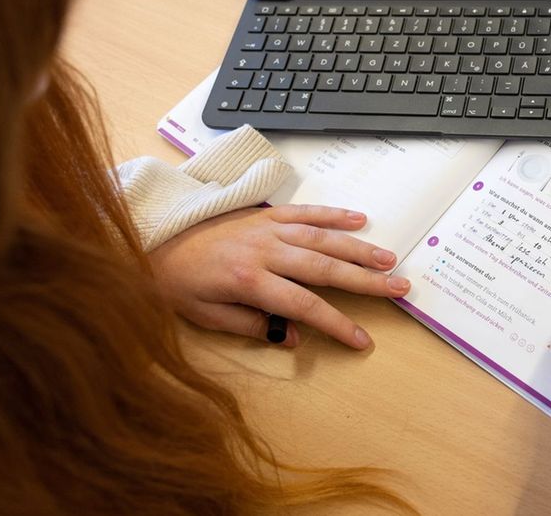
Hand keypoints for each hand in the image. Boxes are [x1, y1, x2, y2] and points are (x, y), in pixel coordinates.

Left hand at [147, 204, 408, 349]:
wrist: (151, 240)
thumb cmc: (176, 283)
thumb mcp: (207, 316)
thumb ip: (252, 326)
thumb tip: (293, 337)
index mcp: (249, 280)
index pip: (304, 306)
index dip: (336, 324)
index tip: (362, 340)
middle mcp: (264, 250)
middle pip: (325, 267)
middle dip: (365, 280)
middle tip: (399, 287)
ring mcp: (266, 228)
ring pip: (322, 237)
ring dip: (358, 247)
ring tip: (389, 258)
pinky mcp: (263, 213)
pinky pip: (304, 211)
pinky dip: (332, 214)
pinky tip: (358, 219)